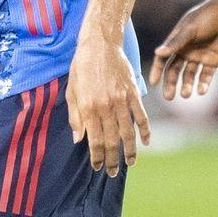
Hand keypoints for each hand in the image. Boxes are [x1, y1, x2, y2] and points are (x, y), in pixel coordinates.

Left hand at [68, 36, 150, 176]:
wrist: (100, 44)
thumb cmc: (82, 66)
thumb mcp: (72, 90)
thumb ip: (75, 116)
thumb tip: (78, 139)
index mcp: (88, 107)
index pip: (93, 140)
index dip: (97, 156)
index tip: (98, 167)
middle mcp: (105, 106)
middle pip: (111, 140)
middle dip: (112, 159)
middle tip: (114, 173)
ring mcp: (121, 100)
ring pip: (128, 132)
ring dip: (129, 150)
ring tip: (130, 163)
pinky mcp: (132, 93)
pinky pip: (141, 116)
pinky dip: (145, 130)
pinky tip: (146, 142)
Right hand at [150, 0, 217, 99]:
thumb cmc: (206, 17)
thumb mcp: (190, 29)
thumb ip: (175, 43)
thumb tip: (157, 53)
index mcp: (177, 42)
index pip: (163, 59)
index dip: (158, 71)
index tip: (153, 83)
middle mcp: (186, 51)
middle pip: (175, 71)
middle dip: (171, 83)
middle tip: (169, 97)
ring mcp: (199, 56)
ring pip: (190, 75)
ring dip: (187, 85)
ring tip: (186, 94)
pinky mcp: (213, 60)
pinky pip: (206, 75)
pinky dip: (203, 84)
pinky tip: (201, 91)